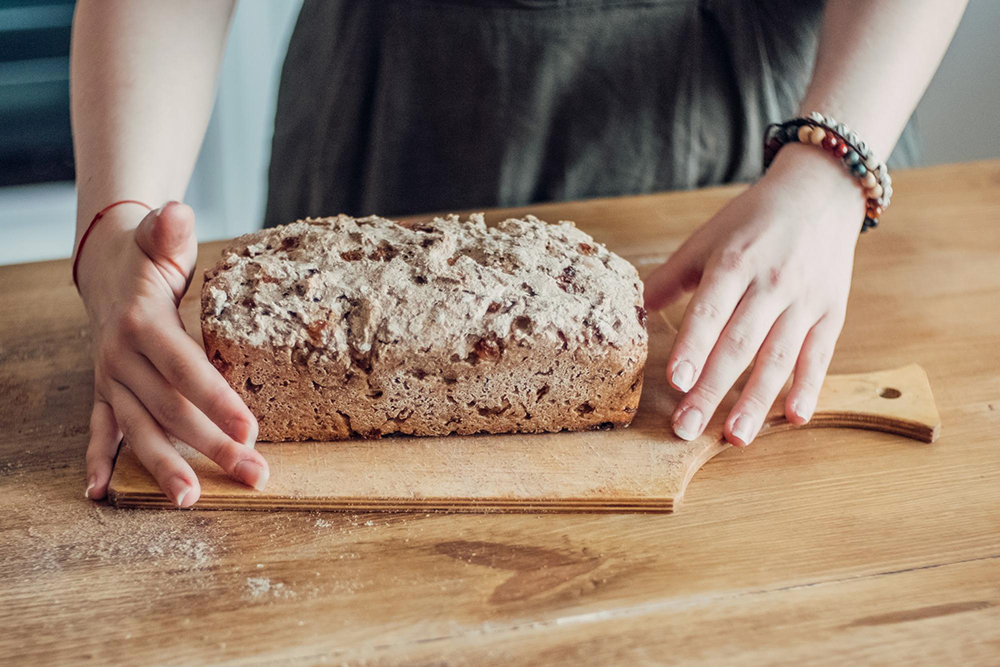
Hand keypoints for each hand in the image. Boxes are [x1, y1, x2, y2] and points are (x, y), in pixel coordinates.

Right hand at [78, 201, 267, 505]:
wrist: (102, 264)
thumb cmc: (147, 254)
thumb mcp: (159, 238)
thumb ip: (168, 231)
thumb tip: (176, 212)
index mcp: (143, 323)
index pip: (185, 368)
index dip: (217, 399)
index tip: (251, 428)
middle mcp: (122, 357)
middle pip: (171, 410)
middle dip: (212, 446)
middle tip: (252, 474)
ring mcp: (112, 379)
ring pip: (141, 430)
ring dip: (166, 467)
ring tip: (192, 500)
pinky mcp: (107, 392)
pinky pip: (102, 429)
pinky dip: (102, 460)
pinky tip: (102, 494)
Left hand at [644, 145, 864, 445]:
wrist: (820, 194)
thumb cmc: (752, 222)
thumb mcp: (707, 240)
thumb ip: (670, 278)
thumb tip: (631, 311)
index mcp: (734, 262)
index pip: (710, 311)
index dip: (693, 346)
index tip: (676, 381)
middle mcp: (771, 284)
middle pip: (739, 344)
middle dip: (712, 390)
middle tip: (686, 429)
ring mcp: (804, 301)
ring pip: (778, 358)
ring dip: (756, 400)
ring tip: (734, 437)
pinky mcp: (831, 313)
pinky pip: (819, 356)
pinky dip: (809, 388)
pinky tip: (795, 418)